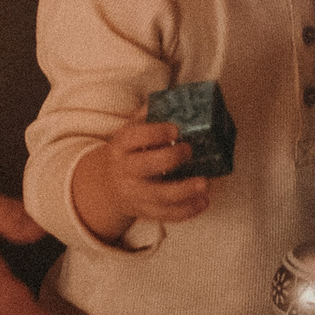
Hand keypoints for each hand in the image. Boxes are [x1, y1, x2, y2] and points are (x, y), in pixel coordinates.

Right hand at [69, 117, 214, 246]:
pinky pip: (166, 215)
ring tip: (204, 183)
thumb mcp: (132, 132)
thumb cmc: (130, 152)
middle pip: (144, 167)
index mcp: (121, 146)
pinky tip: (203, 201)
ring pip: (158, 196)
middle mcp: (125, 171)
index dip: (154, 133)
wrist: (109, 186)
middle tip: (189, 150)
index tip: (175, 129)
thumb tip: (177, 99)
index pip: (133, 138)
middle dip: (169, 159)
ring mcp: (134, 194)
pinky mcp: (146, 212)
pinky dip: (187, 211)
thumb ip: (150, 117)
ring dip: (183, 191)